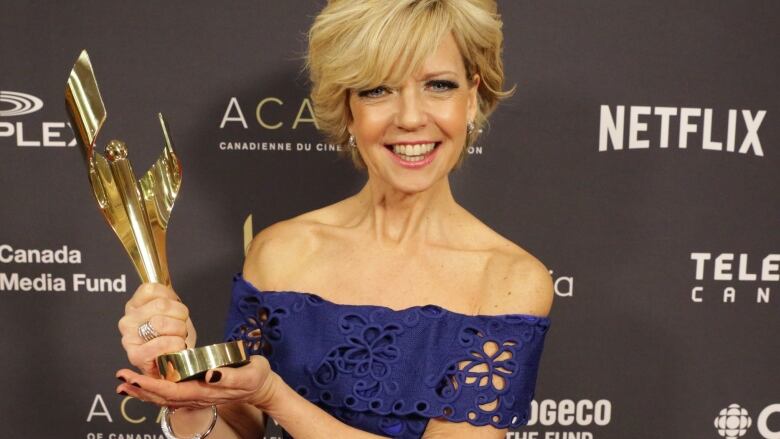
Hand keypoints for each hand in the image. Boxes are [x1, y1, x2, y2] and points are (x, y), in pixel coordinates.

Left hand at [115, 355, 277, 409]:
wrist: (261, 387)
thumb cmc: (256, 377)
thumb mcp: (249, 373)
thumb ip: (231, 376)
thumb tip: (211, 374)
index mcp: (206, 391)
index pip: (171, 391)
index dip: (150, 385)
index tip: (133, 378)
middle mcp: (197, 397)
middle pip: (161, 397)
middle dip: (139, 388)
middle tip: (120, 378)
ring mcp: (196, 397)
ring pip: (163, 398)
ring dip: (142, 391)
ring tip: (123, 384)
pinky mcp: (196, 392)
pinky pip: (170, 395)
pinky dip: (153, 390)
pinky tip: (143, 386)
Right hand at [118, 282, 196, 376]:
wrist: (175, 361)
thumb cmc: (173, 333)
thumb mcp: (171, 309)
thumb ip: (166, 297)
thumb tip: (166, 291)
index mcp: (134, 305)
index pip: (152, 289)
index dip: (171, 298)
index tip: (174, 309)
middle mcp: (127, 321)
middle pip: (161, 305)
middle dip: (180, 316)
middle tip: (180, 326)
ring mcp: (129, 339)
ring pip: (161, 323)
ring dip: (179, 331)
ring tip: (178, 337)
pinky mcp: (136, 357)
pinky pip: (161, 344)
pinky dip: (175, 345)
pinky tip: (176, 348)